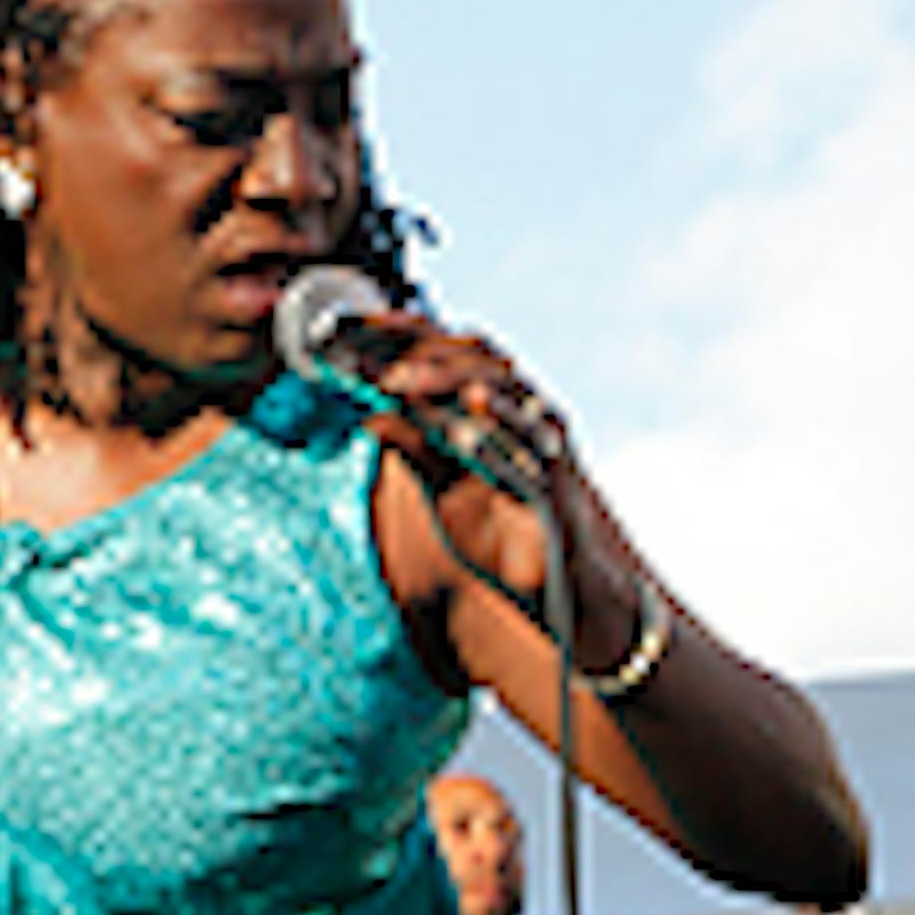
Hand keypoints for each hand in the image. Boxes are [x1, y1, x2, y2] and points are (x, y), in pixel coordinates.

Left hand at [357, 313, 642, 662]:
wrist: (557, 586)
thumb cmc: (501, 535)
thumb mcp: (446, 491)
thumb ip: (415, 453)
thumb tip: (369, 417)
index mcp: (493, 406)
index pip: (450, 352)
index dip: (405, 334)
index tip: (355, 328)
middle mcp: (522, 408)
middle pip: (475, 356)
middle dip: (420, 350)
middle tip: (369, 352)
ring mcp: (544, 436)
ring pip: (501, 386)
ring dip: (447, 378)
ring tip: (401, 378)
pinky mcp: (559, 473)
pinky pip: (530, 439)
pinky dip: (498, 424)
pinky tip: (467, 411)